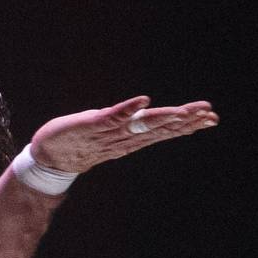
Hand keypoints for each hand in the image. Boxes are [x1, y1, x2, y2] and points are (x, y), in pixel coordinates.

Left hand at [28, 96, 217, 174]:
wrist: (47, 156)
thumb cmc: (80, 142)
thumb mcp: (110, 134)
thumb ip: (131, 128)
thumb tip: (151, 118)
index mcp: (130, 139)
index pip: (163, 131)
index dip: (187, 125)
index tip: (210, 117)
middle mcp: (123, 138)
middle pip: (157, 129)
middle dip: (183, 121)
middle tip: (208, 114)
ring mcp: (107, 133)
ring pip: (140, 126)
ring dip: (162, 118)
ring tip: (183, 110)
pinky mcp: (90, 126)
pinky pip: (111, 118)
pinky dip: (127, 110)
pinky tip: (142, 101)